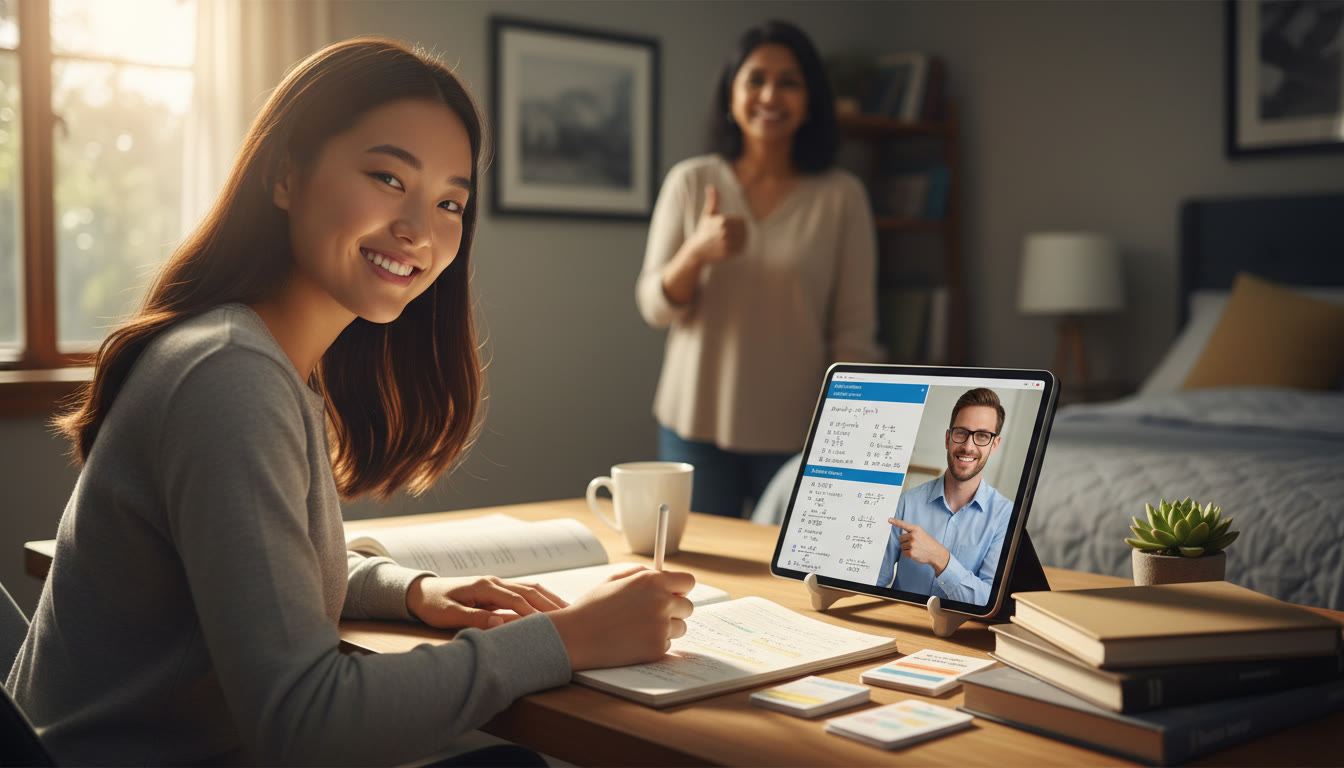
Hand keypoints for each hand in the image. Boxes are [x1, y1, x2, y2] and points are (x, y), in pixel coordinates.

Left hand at [406, 575, 567, 629]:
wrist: (420, 592)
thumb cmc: (433, 605)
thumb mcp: (449, 615)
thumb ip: (474, 619)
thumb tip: (499, 624)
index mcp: (484, 587)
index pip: (517, 600)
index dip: (534, 614)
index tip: (551, 627)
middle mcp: (494, 582)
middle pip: (530, 590)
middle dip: (551, 603)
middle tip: (572, 617)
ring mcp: (496, 584)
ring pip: (530, 588)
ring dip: (549, 598)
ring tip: (569, 611)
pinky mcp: (495, 590)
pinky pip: (523, 592)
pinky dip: (540, 598)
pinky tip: (549, 607)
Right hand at [548, 566, 695, 669]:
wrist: (576, 636)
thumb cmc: (593, 607)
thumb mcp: (615, 579)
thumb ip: (643, 574)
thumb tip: (662, 575)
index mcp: (652, 581)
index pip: (688, 581)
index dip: (680, 588)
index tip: (674, 594)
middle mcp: (661, 602)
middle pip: (688, 607)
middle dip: (674, 610)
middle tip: (652, 614)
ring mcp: (661, 626)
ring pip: (680, 628)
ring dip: (666, 628)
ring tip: (639, 628)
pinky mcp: (657, 648)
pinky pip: (667, 645)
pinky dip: (654, 644)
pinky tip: (634, 640)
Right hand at [689, 185, 745, 263]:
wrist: (697, 250)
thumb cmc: (703, 231)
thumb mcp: (707, 215)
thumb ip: (712, 201)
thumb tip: (711, 187)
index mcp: (722, 220)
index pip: (743, 221)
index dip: (740, 225)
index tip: (733, 228)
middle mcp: (724, 231)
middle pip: (744, 230)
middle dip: (741, 233)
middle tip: (734, 236)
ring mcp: (726, 242)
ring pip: (744, 240)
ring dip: (741, 241)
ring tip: (733, 241)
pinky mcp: (727, 252)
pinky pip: (741, 249)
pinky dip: (739, 249)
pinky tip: (732, 248)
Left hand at [889, 518, 950, 575]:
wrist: (937, 554)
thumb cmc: (929, 544)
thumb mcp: (922, 534)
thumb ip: (912, 532)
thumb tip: (901, 536)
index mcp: (916, 529)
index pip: (904, 524)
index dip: (896, 522)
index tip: (889, 520)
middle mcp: (913, 536)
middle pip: (900, 538)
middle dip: (905, 541)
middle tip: (914, 544)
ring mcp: (912, 544)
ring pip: (901, 546)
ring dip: (907, 548)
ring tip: (916, 549)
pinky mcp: (911, 553)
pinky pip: (903, 553)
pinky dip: (907, 554)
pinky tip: (915, 554)